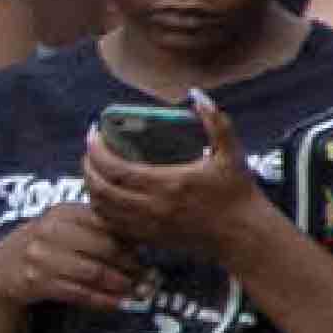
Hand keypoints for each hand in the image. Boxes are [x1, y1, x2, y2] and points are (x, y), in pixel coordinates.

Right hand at [0, 202, 142, 320]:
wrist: (2, 267)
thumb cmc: (46, 245)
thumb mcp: (66, 226)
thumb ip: (97, 227)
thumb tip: (142, 239)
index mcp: (63, 212)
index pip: (106, 223)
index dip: (131, 240)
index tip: (148, 252)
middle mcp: (51, 231)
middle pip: (104, 248)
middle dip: (131, 265)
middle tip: (149, 276)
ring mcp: (41, 257)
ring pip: (93, 272)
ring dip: (121, 285)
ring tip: (138, 291)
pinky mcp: (37, 282)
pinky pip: (78, 293)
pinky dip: (103, 300)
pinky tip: (119, 303)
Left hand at [85, 132, 269, 263]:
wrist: (244, 236)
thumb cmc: (238, 194)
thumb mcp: (231, 153)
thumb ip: (216, 121)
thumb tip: (196, 93)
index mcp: (168, 184)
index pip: (116, 168)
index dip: (96, 150)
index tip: (93, 133)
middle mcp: (154, 207)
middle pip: (102, 189)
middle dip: (88, 168)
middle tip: (90, 150)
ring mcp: (151, 226)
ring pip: (103, 209)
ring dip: (92, 188)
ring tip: (94, 171)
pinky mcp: (152, 239)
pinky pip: (114, 225)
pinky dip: (103, 209)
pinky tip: (105, 196)